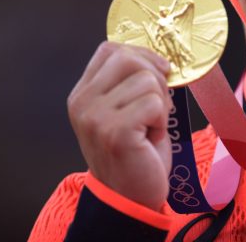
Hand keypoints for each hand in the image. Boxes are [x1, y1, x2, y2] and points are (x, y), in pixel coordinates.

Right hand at [68, 41, 172, 210]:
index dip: (142, 55)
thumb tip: (159, 57)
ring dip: (161, 103)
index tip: (158, 72)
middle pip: (129, 58)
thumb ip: (129, 81)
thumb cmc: (136, 149)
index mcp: (82, 93)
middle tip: (157, 105)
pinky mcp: (116, 131)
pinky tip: (151, 136)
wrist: (130, 195)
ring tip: (150, 126)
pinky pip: (154, 103)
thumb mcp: (125, 108)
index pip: (111, 49)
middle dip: (155, 77)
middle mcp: (83, 102)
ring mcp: (96, 117)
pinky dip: (162, 119)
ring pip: (147, 81)